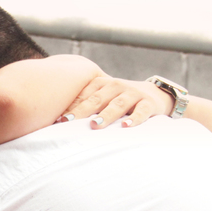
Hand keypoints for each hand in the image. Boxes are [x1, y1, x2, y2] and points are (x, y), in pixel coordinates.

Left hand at [57, 76, 173, 128]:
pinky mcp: (148, 103)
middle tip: (67, 122)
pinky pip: (141, 111)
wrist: (155, 94)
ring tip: (95, 125)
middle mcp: (116, 86)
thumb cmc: (120, 100)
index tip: (56, 119)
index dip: (69, 106)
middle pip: (96, 99)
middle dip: (81, 111)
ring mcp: (133, 93)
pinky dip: (135, 119)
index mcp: (102, 84)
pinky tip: (126, 126)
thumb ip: (85, 104)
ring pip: (118, 104)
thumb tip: (56, 121)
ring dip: (106, 115)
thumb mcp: (103, 97)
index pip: (83, 94)